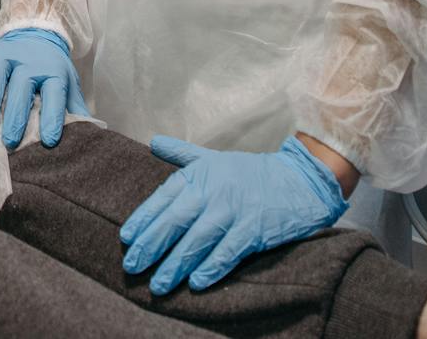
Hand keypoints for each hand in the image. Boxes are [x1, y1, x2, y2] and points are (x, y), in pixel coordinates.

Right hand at [0, 28, 88, 148]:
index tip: (48, 140)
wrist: (39, 35)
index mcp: (53, 72)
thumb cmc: (52, 69)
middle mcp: (30, 60)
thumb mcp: (69, 85)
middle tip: (11, 141)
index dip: (52, 117)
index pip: (54, 94)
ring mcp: (8, 52)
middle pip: (23, 85)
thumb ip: (75, 109)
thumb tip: (88, 135)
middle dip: (17, 114)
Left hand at [120, 134, 348, 294]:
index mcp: (198, 175)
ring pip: (197, 240)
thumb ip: (181, 153)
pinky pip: (228, 252)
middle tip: (132, 267)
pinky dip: (211, 267)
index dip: (143, 218)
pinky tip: (196, 283)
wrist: (299, 180)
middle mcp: (212, 192)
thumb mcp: (213, 158)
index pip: (163, 198)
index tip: (126, 238)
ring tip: (159, 284)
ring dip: (176, 264)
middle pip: (175, 221)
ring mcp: (233, 211)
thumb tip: (154, 142)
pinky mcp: (253, 230)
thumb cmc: (250, 172)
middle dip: (151, 245)